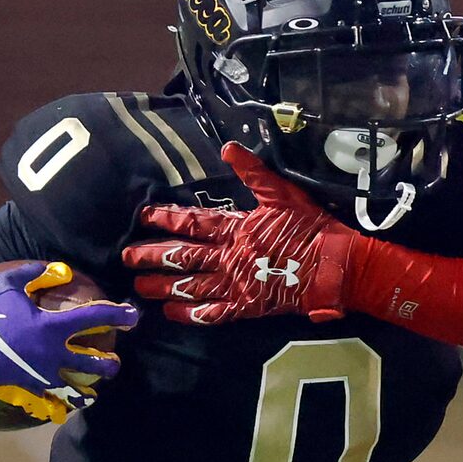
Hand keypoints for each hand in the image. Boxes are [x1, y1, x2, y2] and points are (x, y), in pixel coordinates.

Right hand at [0, 262, 138, 425]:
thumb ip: (37, 274)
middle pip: (97, 363)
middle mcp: (55, 354)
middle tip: (115, 359)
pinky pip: (55, 401)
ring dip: (93, 386)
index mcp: (53, 327)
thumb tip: (61, 270)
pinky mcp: (30, 388)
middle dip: (111, 362)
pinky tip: (72, 400)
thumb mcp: (8, 284)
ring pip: (80, 388)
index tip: (134, 315)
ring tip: (99, 384)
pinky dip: (67, 402)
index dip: (120, 315)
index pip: (97, 318)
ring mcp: (43, 375)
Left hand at [126, 144, 362, 324]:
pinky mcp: (249, 306)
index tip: (141, 217)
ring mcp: (238, 284)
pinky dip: (192, 314)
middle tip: (125, 258)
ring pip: (192, 286)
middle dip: (152, 257)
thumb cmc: (312, 228)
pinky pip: (214, 313)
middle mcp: (230, 257)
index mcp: (236, 228)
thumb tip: (228, 146)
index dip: (164, 219)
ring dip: (163, 287)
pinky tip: (172, 314)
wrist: (336, 267)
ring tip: (139, 288)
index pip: (192, 223)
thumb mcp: (283, 193)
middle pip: (183, 257)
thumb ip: (253, 172)